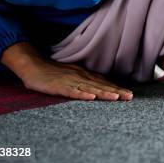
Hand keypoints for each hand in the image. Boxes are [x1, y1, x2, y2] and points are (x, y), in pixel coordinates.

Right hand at [1, 42, 132, 100]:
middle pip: (101, 85)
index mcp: (84, 75)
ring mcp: (69, 81)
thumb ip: (86, 80)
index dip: (116, 88)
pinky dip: (81, 94)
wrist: (33, 65)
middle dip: (116, 92)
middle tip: (130, 97)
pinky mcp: (58, 86)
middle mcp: (80, 77)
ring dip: (103, 93)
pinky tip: (90, 97)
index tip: (129, 94)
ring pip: (90, 88)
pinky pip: (71, 91)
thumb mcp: (73, 74)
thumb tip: (101, 86)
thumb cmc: (53, 71)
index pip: (104, 83)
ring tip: (116, 98)